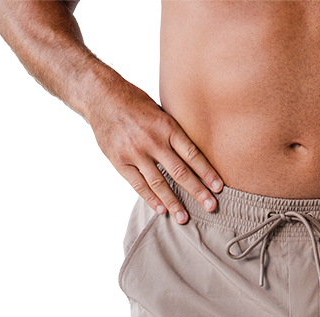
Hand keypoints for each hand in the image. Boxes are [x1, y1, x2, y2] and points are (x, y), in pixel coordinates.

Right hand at [86, 83, 222, 224]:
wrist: (101, 96)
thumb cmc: (135, 103)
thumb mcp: (159, 111)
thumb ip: (173, 132)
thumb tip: (194, 155)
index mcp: (166, 126)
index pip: (192, 154)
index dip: (207, 172)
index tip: (218, 187)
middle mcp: (152, 140)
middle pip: (179, 172)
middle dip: (197, 192)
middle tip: (211, 207)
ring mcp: (135, 152)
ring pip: (159, 183)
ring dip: (173, 203)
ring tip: (184, 218)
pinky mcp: (120, 161)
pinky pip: (138, 185)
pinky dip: (151, 199)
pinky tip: (161, 210)